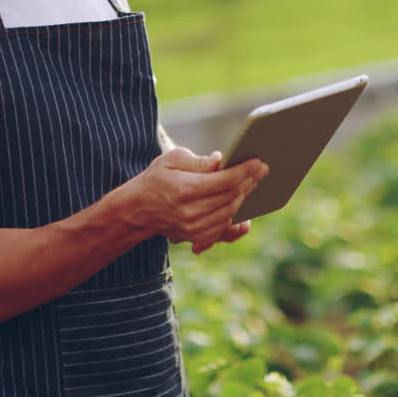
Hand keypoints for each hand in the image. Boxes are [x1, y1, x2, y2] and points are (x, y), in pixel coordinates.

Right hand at [121, 147, 266, 248]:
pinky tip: (241, 200)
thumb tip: (220, 160)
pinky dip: (235, 213)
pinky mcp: (195, 236)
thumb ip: (198, 161)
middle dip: (249, 182)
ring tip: (252, 182)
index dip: (245, 171)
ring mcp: (194, 227)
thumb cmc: (156, 179)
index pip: (226, 181)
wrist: (136, 210)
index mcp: (186, 190)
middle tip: (261, 170)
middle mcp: (191, 212)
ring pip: (231, 213)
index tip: (259, 162)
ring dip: (244, 198)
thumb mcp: (171, 160)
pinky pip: (223, 226)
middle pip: (232, 197)